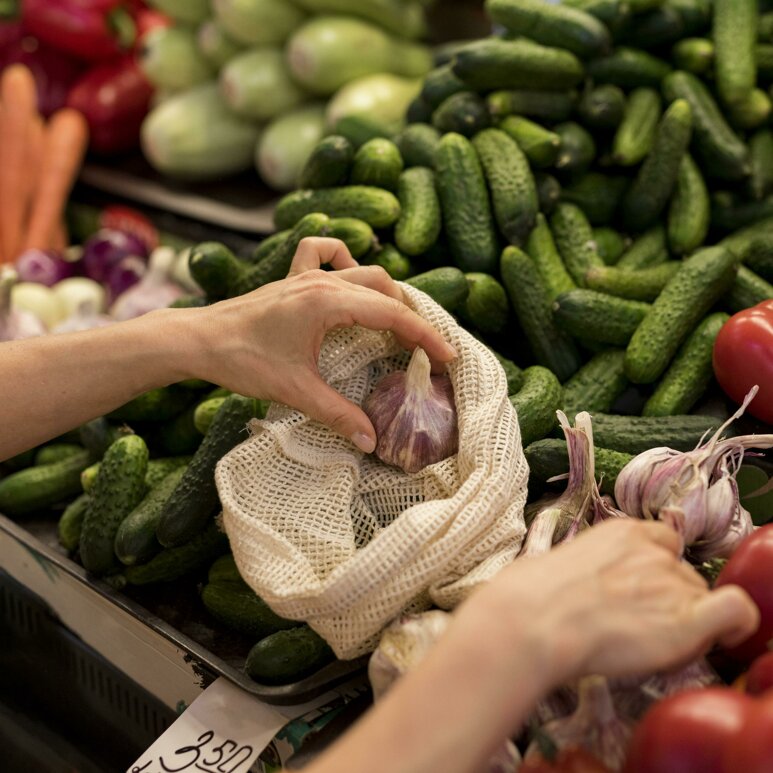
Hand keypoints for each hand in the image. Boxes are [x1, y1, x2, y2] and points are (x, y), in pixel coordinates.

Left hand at [190, 238, 456, 451]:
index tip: (447, 356)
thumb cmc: (242, 360)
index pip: (392, 313)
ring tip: (397, 322)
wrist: (198, 339)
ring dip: (386, 292)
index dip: (425, 335)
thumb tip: (370, 440)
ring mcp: (306, 275)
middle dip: (410, 316)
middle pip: (385, 288)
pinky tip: (347, 277)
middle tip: (424, 349)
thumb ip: (337, 414)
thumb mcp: (295, 390)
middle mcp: (322, 281)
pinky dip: (343, 258)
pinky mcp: (291, 278)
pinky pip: (324, 252)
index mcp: (327, 302)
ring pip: (362, 271)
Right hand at [456, 519, 758, 689]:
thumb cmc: (529, 598)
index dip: (658, 572)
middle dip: (670, 599)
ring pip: (700, 598)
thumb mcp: (559, 561)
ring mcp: (671, 582)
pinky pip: (736, 609)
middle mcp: (653, 551)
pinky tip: (721, 634)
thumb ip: (590, 564)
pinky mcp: (686, 617)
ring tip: (645, 641)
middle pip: (685, 575)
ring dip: (684, 618)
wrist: (532, 621)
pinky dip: (736, 621)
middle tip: (637, 626)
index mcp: (622, 532)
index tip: (643, 594)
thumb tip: (587, 586)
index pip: (664, 543)